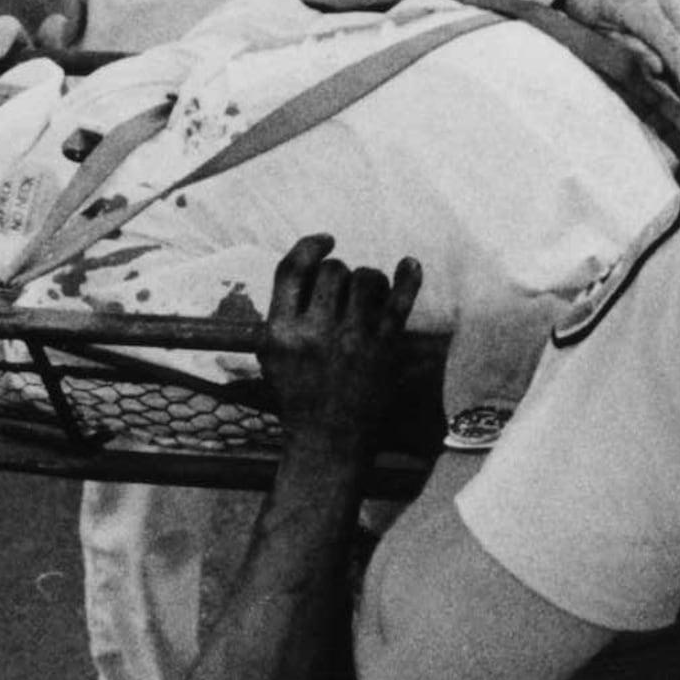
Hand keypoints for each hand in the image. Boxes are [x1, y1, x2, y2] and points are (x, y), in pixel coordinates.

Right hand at [255, 234, 421, 447]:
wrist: (328, 439)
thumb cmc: (298, 391)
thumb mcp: (270, 354)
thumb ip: (282, 310)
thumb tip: (310, 256)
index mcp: (280, 331)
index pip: (292, 268)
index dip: (310, 245)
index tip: (327, 241)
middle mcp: (315, 332)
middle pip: (332, 270)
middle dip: (338, 275)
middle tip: (340, 296)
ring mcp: (352, 339)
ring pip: (365, 278)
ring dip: (367, 280)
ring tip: (365, 296)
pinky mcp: (384, 348)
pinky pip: (400, 300)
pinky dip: (408, 278)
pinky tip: (410, 264)